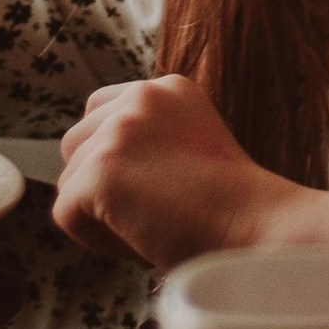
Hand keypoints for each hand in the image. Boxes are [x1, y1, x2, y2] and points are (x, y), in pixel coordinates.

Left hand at [53, 75, 291, 271]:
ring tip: (155, 226)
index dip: (113, 158)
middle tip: (155, 212)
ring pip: (69, 183)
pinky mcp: (101, 170)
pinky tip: (144, 239)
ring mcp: (119, 131)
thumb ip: (149, 142)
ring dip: (100, 215)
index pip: (99, 112)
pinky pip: (66, 215)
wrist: (261, 230)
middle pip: (75, 145)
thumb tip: (89, 171)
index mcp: (167, 89)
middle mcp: (141, 97)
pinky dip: (97, 240)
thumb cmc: (235, 211)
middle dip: (100, 186)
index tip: (155, 187)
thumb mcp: (192, 149)